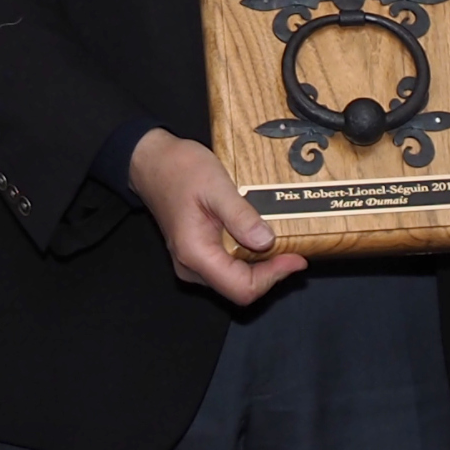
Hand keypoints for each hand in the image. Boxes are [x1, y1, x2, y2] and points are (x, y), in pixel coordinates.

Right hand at [128, 129, 306, 303]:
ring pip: (235, 279)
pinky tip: (264, 238)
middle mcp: (192, 266)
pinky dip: (250, 258)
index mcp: (195, 253)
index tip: (297, 258)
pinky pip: (228, 266)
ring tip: (285, 243)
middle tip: (296, 249)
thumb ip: (240, 215)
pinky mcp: (198, 253)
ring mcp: (193, 262)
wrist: (153, 162)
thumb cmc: (180, 170)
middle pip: (240, 287)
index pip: (240, 288)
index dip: (273, 277)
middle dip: (271, 273)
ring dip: (263, 266)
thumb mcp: (216, 186)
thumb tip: (266, 241)